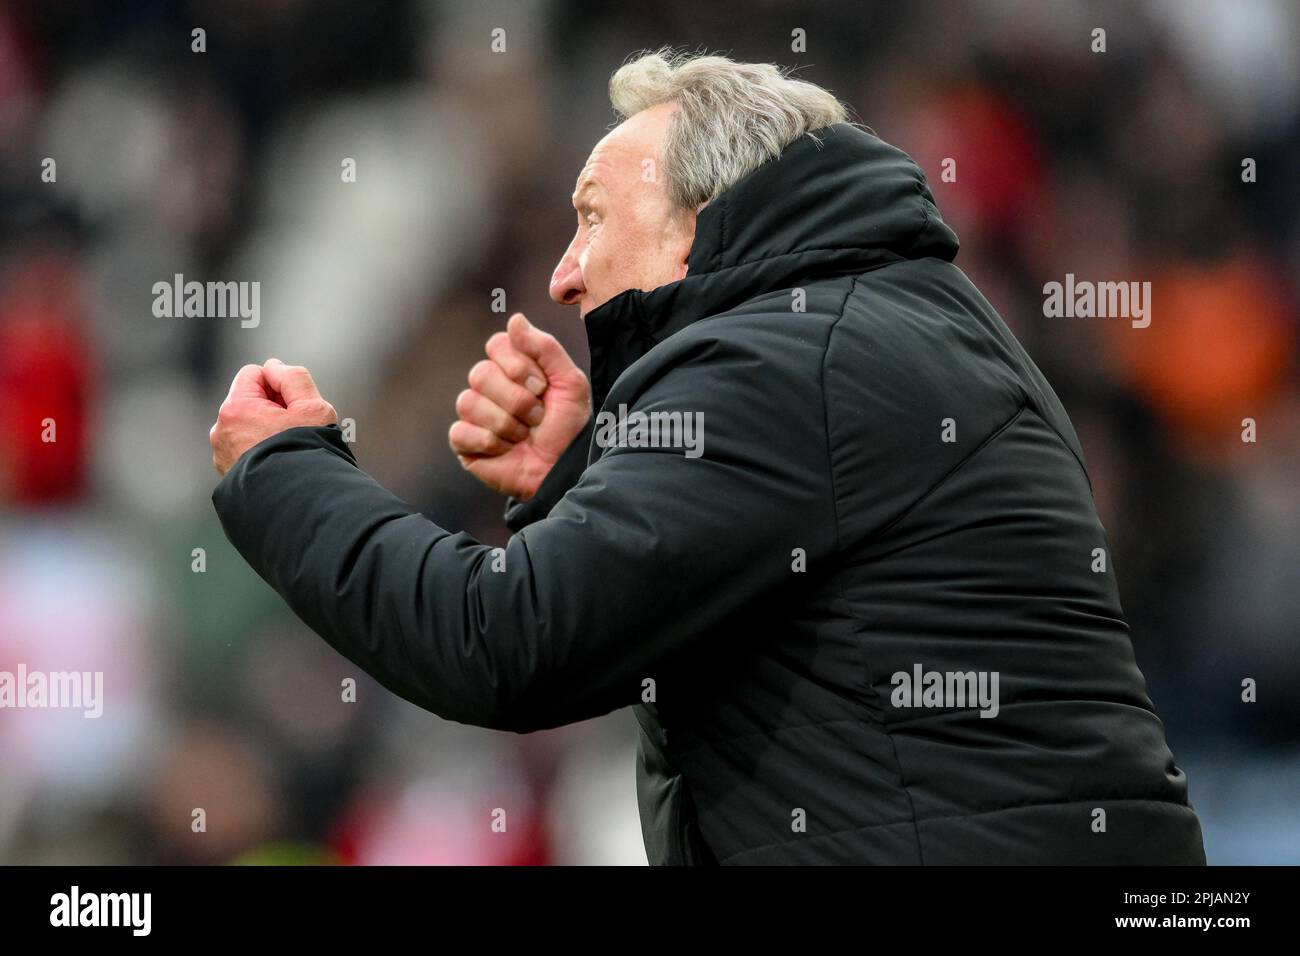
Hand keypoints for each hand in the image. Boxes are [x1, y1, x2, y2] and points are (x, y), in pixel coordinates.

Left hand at [210, 358, 337, 475]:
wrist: (298, 506)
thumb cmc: (307, 453)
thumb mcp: (313, 407)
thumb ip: (294, 377)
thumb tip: (273, 367)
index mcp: (235, 409)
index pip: (254, 374)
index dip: (280, 384)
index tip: (296, 407)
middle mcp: (220, 430)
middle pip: (249, 401)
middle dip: (273, 409)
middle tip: (296, 430)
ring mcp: (221, 455)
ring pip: (247, 427)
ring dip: (266, 431)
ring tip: (289, 451)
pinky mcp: (227, 475)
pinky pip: (245, 450)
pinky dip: (260, 452)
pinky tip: (280, 466)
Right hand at [449, 313, 590, 499]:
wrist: (564, 469)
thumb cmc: (569, 427)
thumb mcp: (569, 383)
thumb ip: (545, 347)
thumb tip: (514, 318)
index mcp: (511, 366)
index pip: (496, 345)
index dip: (519, 367)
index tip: (542, 388)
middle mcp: (488, 386)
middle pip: (480, 373)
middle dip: (517, 400)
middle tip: (537, 418)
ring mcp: (474, 414)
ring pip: (468, 402)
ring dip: (506, 424)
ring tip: (524, 436)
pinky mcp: (464, 443)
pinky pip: (460, 432)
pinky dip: (489, 443)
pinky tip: (506, 450)